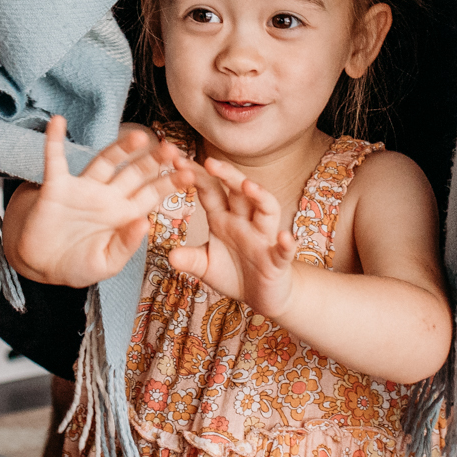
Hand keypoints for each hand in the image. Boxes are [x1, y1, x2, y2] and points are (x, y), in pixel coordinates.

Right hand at [3, 117, 182, 288]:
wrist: (42, 265)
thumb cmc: (77, 265)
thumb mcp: (106, 264)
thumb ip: (125, 246)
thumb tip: (144, 224)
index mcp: (123, 214)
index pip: (151, 194)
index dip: (170, 183)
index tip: (190, 174)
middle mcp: (106, 196)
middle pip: (134, 172)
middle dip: (153, 161)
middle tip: (172, 148)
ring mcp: (82, 188)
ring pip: (105, 161)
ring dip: (120, 148)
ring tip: (139, 136)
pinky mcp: (56, 186)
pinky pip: (55, 160)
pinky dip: (54, 141)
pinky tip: (58, 122)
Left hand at [166, 155, 298, 319]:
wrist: (261, 296)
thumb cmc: (233, 274)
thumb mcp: (205, 266)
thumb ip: (190, 259)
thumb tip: (170, 255)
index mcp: (223, 219)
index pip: (210, 190)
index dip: (195, 176)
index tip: (176, 160)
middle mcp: (245, 223)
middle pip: (239, 191)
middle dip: (227, 175)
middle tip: (210, 162)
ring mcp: (263, 239)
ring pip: (267, 210)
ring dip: (260, 196)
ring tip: (248, 186)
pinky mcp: (278, 261)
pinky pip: (284, 250)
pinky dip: (286, 243)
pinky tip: (283, 237)